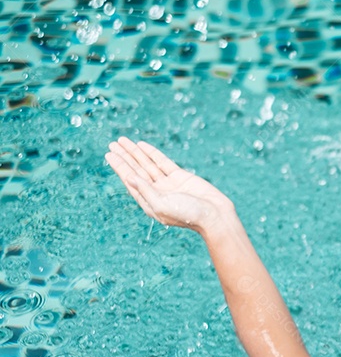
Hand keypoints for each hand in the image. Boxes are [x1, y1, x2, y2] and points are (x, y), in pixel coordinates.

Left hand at [105, 136, 234, 235]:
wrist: (214, 215)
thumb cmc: (188, 215)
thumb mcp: (162, 204)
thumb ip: (145, 190)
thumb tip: (129, 177)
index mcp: (149, 201)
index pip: (130, 180)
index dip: (120, 167)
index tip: (110, 155)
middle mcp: (156, 191)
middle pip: (136, 170)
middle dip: (125, 157)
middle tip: (113, 144)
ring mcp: (168, 183)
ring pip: (147, 164)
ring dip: (135, 153)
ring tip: (123, 141)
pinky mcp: (180, 176)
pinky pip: (162, 162)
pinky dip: (152, 153)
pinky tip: (142, 146)